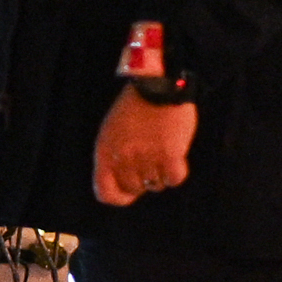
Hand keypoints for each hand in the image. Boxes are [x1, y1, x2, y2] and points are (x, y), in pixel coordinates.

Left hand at [94, 84, 198, 205]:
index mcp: (105, 151)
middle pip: (134, 189)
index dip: (119, 197)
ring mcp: (146, 157)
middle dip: (144, 180)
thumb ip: (113, 156)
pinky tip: (176, 158)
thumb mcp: (112, 130)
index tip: (130, 192)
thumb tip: (125, 184)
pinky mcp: (169, 154)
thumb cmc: (136, 106)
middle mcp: (123, 157)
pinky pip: (174, 179)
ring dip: (161, 173)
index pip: (105, 192)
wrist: (159, 84)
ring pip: (156, 185)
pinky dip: (177, 173)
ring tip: (162, 152)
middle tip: (152, 161)